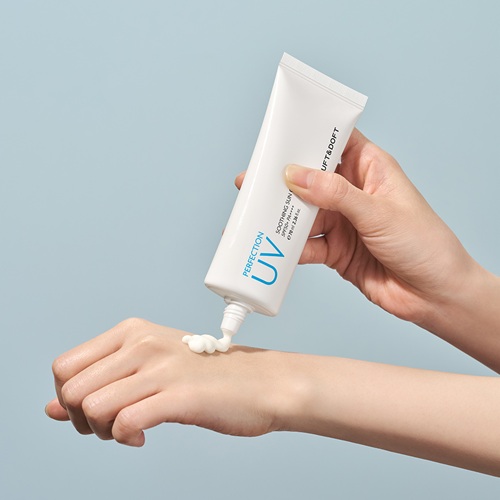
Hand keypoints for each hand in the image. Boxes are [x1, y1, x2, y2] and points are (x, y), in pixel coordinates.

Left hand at [45, 318, 291, 445]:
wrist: (261, 382)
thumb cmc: (208, 376)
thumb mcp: (148, 369)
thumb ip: (99, 384)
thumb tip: (51, 408)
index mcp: (132, 331)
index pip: (64, 366)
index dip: (68, 398)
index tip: (97, 409)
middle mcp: (142, 343)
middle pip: (70, 390)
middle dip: (82, 420)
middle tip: (113, 425)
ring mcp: (161, 367)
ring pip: (91, 407)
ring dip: (103, 431)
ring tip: (130, 429)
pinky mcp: (179, 394)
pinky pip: (125, 422)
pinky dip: (126, 437)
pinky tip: (145, 435)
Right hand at [236, 129, 476, 325]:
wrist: (434, 295)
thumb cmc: (424, 244)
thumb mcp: (379, 212)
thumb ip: (336, 194)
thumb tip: (295, 175)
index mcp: (370, 169)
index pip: (335, 141)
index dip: (308, 135)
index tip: (277, 135)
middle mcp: (352, 192)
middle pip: (310, 179)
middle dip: (282, 180)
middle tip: (252, 180)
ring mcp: (342, 222)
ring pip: (303, 213)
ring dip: (281, 215)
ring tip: (254, 214)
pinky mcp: (335, 250)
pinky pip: (305, 244)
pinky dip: (289, 247)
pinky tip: (274, 246)